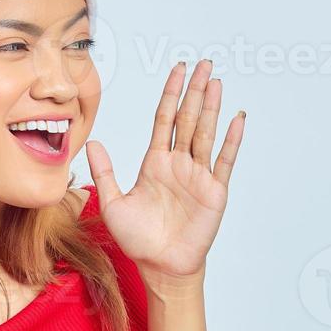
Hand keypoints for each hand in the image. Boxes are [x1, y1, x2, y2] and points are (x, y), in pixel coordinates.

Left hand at [84, 59, 245, 286]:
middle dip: (195, 91)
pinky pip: (224, 161)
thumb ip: (105, 172)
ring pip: (206, 133)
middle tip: (204, 64)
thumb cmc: (139, 240)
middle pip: (189, 119)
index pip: (164, 119)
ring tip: (217, 82)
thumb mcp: (113, 203)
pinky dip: (232, 139)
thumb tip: (92, 142)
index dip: (171, 94)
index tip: (178, 70)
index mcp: (155, 163)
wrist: (161, 266)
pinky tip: (237, 119)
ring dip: (212, 107)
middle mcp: (179, 164)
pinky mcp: (214, 191)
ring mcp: (198, 175)